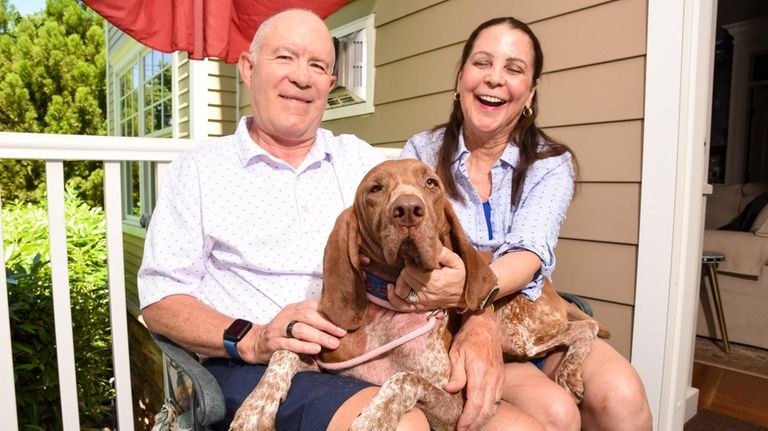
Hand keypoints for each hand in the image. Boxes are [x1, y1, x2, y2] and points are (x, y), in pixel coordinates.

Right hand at [241, 300, 346, 363]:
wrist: (256, 343)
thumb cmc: (283, 334)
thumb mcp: (296, 323)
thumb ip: (312, 324)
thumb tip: (338, 330)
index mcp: (294, 309)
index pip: (313, 306)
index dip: (329, 314)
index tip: (344, 322)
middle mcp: (286, 316)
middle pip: (308, 316)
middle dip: (327, 325)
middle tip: (341, 334)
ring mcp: (278, 329)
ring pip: (300, 329)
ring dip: (319, 336)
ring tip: (333, 344)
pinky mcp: (273, 343)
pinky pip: (290, 344)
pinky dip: (304, 347)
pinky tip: (316, 350)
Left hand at [387, 247, 466, 310]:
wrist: (464, 296)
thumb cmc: (459, 277)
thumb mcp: (456, 262)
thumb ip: (443, 253)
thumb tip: (431, 247)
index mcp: (434, 281)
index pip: (410, 268)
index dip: (411, 261)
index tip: (416, 258)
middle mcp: (426, 293)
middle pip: (404, 276)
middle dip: (407, 269)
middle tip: (415, 265)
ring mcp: (421, 302)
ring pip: (400, 288)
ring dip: (402, 280)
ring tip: (410, 275)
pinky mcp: (419, 307)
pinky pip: (401, 305)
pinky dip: (393, 297)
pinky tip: (391, 287)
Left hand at [444, 310, 503, 429]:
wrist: (485, 327)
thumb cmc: (468, 339)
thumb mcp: (456, 352)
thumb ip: (455, 372)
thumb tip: (450, 389)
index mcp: (480, 371)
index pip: (475, 401)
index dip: (468, 418)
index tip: (460, 427)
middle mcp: (492, 377)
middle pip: (486, 408)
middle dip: (475, 423)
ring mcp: (499, 378)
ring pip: (494, 406)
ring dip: (483, 420)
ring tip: (472, 428)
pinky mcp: (501, 378)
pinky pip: (497, 399)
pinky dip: (490, 411)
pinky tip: (482, 416)